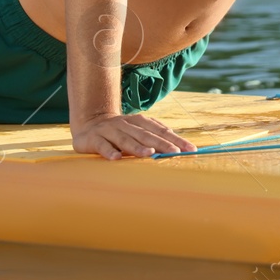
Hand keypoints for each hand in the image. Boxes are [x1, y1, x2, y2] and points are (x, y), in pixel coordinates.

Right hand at [71, 112, 196, 159]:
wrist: (89, 124)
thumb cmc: (120, 132)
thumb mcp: (137, 131)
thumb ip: (154, 137)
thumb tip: (178, 146)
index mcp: (139, 121)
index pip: (161, 131)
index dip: (175, 139)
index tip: (190, 149)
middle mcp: (126, 124)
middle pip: (146, 135)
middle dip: (161, 143)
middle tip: (175, 152)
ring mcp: (110, 130)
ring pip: (125, 139)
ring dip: (138, 146)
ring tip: (150, 153)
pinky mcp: (94, 139)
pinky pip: (103, 146)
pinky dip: (109, 151)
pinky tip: (116, 158)